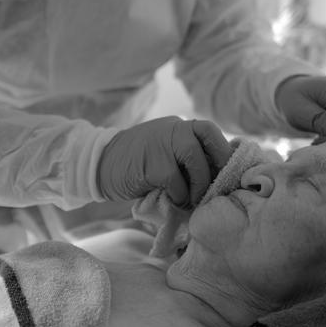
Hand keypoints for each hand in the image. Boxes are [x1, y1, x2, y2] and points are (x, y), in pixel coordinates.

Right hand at [96, 116, 232, 207]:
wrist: (100, 164)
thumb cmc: (138, 164)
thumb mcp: (165, 152)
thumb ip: (187, 157)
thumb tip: (219, 177)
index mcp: (179, 126)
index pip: (210, 131)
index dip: (223, 152)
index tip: (225, 174)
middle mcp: (173, 129)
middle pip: (209, 139)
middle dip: (216, 166)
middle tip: (213, 189)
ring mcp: (162, 144)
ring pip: (196, 163)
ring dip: (198, 187)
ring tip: (190, 200)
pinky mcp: (152, 164)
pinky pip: (177, 183)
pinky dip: (178, 196)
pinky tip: (170, 199)